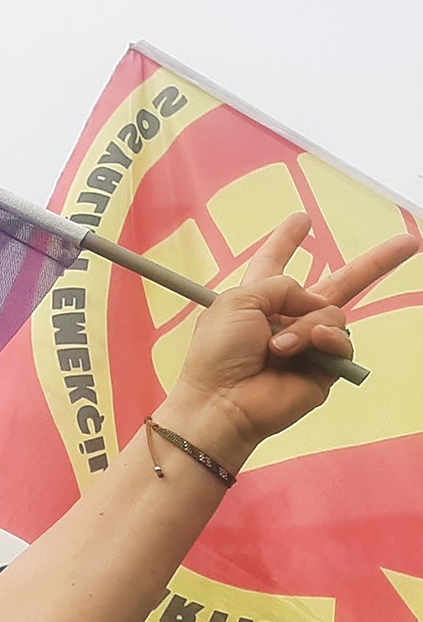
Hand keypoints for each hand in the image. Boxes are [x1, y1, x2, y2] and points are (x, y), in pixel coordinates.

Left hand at [165, 213, 416, 466]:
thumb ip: (280, 282)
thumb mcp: (238, 299)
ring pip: (334, 312)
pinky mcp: (325, 366)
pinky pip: (342, 339)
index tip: (301, 219)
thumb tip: (313, 300)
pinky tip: (305, 349)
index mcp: (258, 300)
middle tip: (410, 241)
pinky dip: (326, 339)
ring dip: (306, 326)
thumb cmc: (217, 354)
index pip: (276, 263)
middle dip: (376, 263)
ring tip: (276, 348)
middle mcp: (287, 319)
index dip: (287, 241)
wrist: (222, 401)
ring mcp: (309, 343)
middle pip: (338, 285)